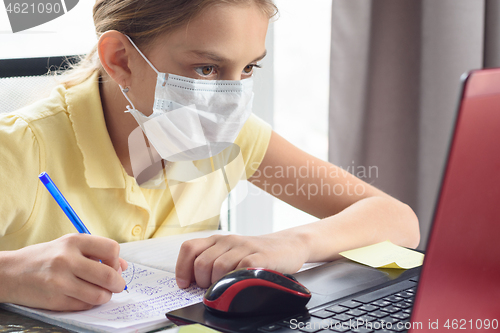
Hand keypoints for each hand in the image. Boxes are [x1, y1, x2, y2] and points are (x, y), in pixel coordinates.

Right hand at [0, 234, 127, 310]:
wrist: (10, 273)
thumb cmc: (46, 258)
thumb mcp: (70, 246)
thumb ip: (97, 253)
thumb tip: (123, 266)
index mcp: (74, 241)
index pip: (111, 249)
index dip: (116, 260)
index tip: (113, 266)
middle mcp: (67, 259)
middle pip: (108, 275)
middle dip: (118, 283)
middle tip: (117, 285)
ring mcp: (60, 281)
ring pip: (99, 295)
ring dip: (106, 296)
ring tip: (101, 292)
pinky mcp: (55, 300)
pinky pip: (84, 305)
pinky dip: (90, 303)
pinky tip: (85, 296)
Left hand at [175, 232, 309, 288]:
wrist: (288, 245)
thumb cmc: (257, 253)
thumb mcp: (232, 253)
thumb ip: (212, 261)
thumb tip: (190, 282)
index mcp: (218, 240)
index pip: (189, 248)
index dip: (182, 268)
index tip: (184, 284)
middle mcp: (229, 241)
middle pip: (202, 262)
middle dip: (202, 281)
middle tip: (212, 288)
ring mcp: (244, 247)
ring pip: (219, 267)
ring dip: (219, 283)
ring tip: (228, 286)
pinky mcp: (259, 257)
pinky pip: (240, 270)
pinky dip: (236, 281)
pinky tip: (241, 282)